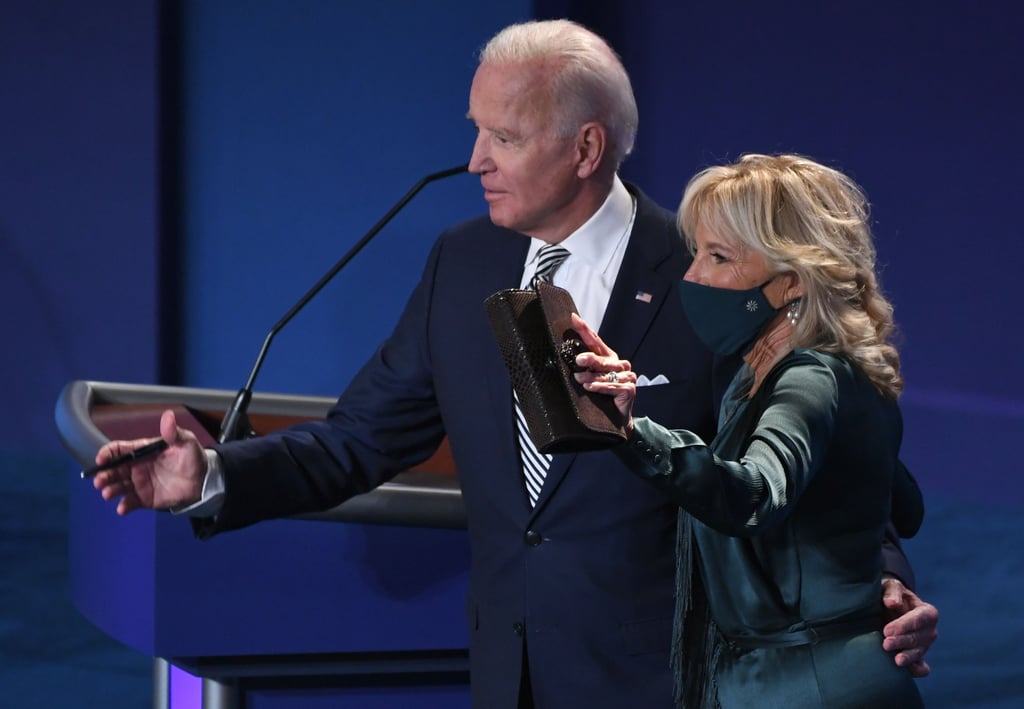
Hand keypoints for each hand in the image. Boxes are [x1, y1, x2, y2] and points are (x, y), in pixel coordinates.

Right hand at [92, 409, 207, 514]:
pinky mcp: (145, 499)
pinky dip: (124, 506)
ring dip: (110, 490)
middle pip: (113, 470)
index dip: (107, 453)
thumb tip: (168, 416)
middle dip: (104, 475)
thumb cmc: (192, 458)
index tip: (101, 459)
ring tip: (108, 493)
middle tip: (100, 481)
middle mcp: (136, 467)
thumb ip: (175, 432)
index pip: (119, 450)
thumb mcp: (186, 442)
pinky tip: (122, 508)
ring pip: (118, 487)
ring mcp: (139, 484)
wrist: (203, 481)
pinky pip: (131, 503)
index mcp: (142, 451)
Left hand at [570, 313, 635, 426]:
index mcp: (608, 358)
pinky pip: (614, 386)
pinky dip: (602, 388)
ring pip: (607, 373)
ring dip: (592, 377)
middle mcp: (619, 364)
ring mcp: (627, 376)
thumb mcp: (589, 380)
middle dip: (589, 358)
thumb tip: (565, 358)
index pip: (595, 341)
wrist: (614, 421)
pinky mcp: (630, 389)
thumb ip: (582, 368)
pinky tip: (592, 388)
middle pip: (602, 358)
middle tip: (578, 360)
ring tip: (580, 380)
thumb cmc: (600, 398)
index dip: (585, 330)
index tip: (574, 319)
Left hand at [881, 576, 938, 676]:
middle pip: (918, 638)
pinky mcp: (918, 656)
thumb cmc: (891, 594)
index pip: (918, 619)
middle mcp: (930, 630)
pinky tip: (910, 672)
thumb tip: (891, 603)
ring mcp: (925, 645)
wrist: (889, 607)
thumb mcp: (891, 586)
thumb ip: (892, 592)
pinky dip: (917, 670)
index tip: (887, 629)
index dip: (904, 625)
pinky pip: (921, 666)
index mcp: (928, 612)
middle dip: (902, 642)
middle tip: (886, 644)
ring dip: (908, 656)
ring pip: (919, 652)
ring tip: (896, 661)